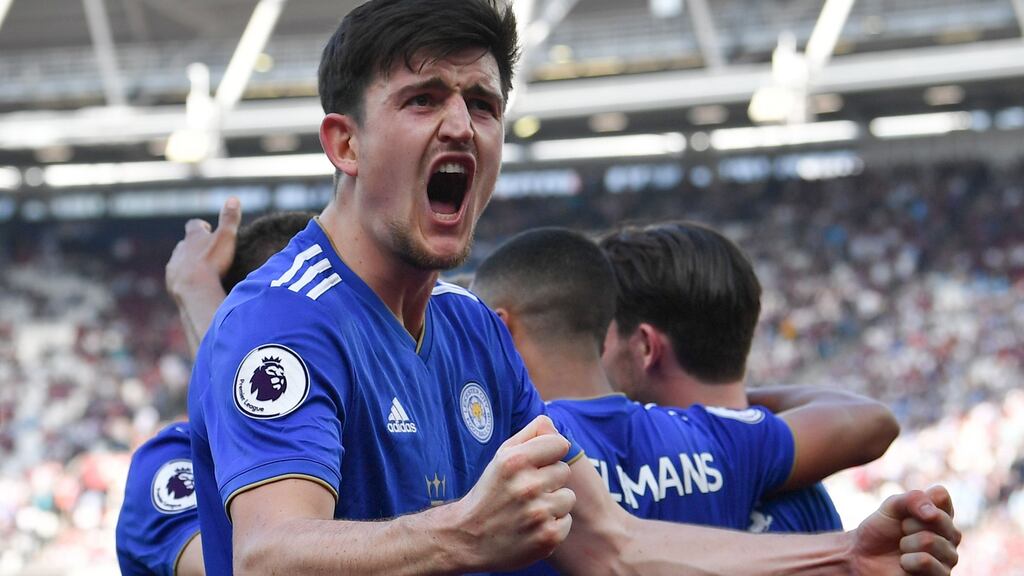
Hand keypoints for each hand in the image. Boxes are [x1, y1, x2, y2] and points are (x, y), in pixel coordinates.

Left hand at [165, 197, 241, 299]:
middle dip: (194, 246)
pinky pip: (176, 278)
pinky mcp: (171, 282)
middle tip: (206, 251)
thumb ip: (230, 219)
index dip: (201, 225)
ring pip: (179, 260)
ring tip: (200, 270)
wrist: (194, 289)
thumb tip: (234, 198)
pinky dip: (184, 279)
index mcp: (193, 236)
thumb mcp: (226, 237)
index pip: (194, 224)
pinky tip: (193, 285)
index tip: (209, 228)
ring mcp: (174, 266)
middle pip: (185, 243)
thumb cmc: (212, 262)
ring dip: (188, 263)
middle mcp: (180, 249)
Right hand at [447, 415, 574, 570]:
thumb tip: (551, 423)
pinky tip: (533, 527)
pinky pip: (567, 521)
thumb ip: (529, 435)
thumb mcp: (501, 457)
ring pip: (568, 497)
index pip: (560, 444)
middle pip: (564, 471)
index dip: (549, 454)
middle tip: (527, 491)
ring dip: (553, 504)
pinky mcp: (548, 537)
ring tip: (530, 510)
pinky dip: (553, 525)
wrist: (468, 539)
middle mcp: (527, 486)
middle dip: (550, 480)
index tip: (537, 465)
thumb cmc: (490, 492)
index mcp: (515, 461)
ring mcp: (538, 513)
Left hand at [851, 486, 959, 574]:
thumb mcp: (891, 506)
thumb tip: (932, 513)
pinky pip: (925, 561)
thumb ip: (912, 499)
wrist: (865, 558)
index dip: (915, 502)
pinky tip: (906, 564)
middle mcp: (951, 535)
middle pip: (936, 518)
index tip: (904, 513)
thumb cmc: (881, 531)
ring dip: (906, 544)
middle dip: (908, 524)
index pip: (941, 495)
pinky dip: (907, 561)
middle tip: (902, 533)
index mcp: (942, 514)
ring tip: (903, 550)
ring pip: (929, 540)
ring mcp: (949, 557)